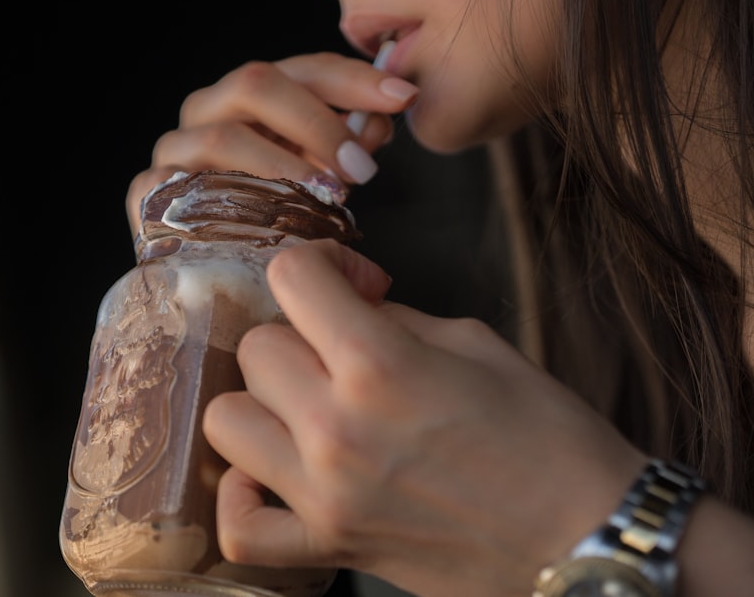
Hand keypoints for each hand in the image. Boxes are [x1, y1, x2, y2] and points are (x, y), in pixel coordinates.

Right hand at [125, 52, 418, 232]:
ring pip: (221, 135)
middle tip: (362, 166)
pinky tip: (268, 222)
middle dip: (317, 120)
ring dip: (281, 164)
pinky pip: (185, 188)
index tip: (403, 97)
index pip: (303, 69)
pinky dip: (231, 201)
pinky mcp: (148, 193)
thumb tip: (378, 127)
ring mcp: (174, 150)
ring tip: (323, 197)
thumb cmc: (274, 222)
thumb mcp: (321, 179)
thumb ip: (348, 149)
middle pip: (255, 83)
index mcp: (252, 96)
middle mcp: (208, 110)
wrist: (209, 280)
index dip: (354, 79)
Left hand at [202, 239, 646, 596]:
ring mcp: (323, 495)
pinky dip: (243, 497)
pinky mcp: (328, 546)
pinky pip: (239, 526)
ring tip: (306, 407)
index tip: (352, 283)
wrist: (587, 537)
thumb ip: (393, 321)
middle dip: (298, 333)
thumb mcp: (475, 343)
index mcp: (380, 364)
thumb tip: (346, 305)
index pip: (291, 277)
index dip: (320, 265)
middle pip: (257, 347)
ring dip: (261, 403)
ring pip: (225, 420)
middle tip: (342, 348)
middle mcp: (336, 427)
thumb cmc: (549, 436)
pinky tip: (274, 474)